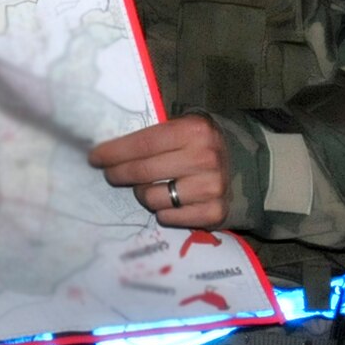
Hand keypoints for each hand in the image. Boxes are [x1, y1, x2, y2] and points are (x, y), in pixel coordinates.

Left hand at [88, 115, 228, 228]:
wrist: (249, 168)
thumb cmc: (203, 144)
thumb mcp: (185, 127)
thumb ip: (155, 135)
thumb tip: (109, 148)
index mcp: (193, 131)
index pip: (142, 143)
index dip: (113, 152)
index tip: (94, 157)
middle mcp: (204, 158)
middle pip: (142, 172)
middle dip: (118, 174)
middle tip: (110, 174)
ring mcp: (211, 188)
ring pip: (151, 198)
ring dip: (143, 193)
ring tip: (149, 186)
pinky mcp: (214, 213)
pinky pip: (168, 218)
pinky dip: (162, 212)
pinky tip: (168, 201)